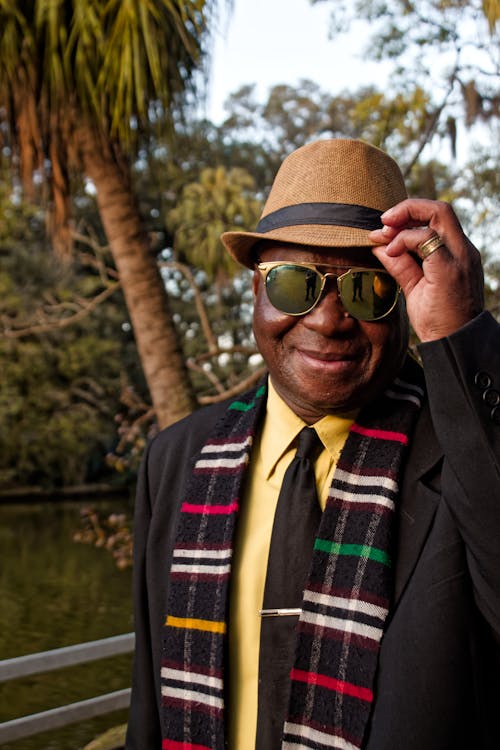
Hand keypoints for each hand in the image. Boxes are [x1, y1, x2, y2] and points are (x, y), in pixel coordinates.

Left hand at [369, 199, 483, 341]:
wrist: (454, 344)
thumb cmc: (437, 319)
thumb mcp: (414, 287)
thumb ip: (400, 264)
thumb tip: (378, 245)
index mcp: (457, 253)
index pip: (437, 217)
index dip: (409, 215)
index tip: (385, 227)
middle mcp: (463, 251)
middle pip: (441, 209)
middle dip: (408, 207)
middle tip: (384, 221)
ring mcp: (461, 258)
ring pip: (438, 216)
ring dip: (404, 220)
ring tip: (384, 236)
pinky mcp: (451, 270)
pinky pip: (428, 240)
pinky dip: (405, 240)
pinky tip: (391, 252)